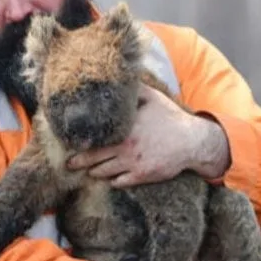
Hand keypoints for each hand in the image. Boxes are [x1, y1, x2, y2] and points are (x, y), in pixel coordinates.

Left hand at [66, 86, 228, 187]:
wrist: (191, 142)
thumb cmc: (170, 118)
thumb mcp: (152, 98)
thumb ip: (133, 89)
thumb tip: (119, 77)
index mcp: (124, 128)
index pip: (94, 137)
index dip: (80, 141)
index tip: (70, 143)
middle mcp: (125, 147)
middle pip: (92, 158)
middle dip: (78, 162)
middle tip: (68, 163)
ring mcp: (132, 163)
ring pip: (103, 172)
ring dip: (94, 171)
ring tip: (87, 170)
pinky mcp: (141, 176)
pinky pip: (118, 183)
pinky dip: (110, 181)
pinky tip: (108, 177)